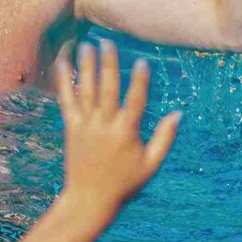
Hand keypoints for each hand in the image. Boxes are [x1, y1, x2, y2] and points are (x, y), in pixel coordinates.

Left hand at [53, 40, 179, 209]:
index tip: (143, 62)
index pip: (136, 101)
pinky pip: (66, 100)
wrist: (90, 199)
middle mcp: (104, 126)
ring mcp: (86, 125)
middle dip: (108, 64)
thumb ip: (164, 138)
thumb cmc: (125, 183)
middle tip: (107, 42)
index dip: (140, 81)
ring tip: (86, 45)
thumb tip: (179, 114)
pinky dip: (64, 81)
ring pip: (86, 91)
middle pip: (107, 89)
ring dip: (86, 67)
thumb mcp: (151, 164)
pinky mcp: (71, 128)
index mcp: (126, 133)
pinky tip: (62, 63)